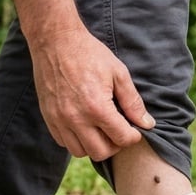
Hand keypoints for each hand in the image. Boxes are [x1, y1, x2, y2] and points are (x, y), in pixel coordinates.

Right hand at [11, 0, 155, 160]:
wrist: (56, 42)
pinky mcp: (48, 118)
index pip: (121, 138)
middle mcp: (76, 118)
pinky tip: (85, 125)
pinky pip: (63, 142)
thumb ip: (133, 102)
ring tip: (102, 129)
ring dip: (95, 145)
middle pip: (101, 152)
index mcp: (97, 107)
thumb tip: (147, 124)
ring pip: (80, 152)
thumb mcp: (119, 73)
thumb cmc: (90, 54)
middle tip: (120, 130)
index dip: (133, 136)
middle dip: (115, 145)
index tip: (135, 129)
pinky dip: (77, 140)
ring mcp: (59, 120)